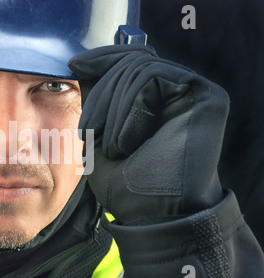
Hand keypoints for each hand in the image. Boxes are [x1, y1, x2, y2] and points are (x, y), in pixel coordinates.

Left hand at [69, 45, 228, 224]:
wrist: (152, 216)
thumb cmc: (126, 184)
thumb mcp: (99, 135)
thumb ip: (97, 99)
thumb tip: (80, 62)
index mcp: (156, 101)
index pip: (130, 62)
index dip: (102, 59)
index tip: (74, 64)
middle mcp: (176, 94)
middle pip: (131, 63)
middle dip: (100, 94)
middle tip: (90, 132)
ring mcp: (192, 94)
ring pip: (139, 68)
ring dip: (112, 107)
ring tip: (112, 146)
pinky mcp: (206, 97)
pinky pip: (154, 77)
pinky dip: (129, 107)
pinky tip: (127, 141)